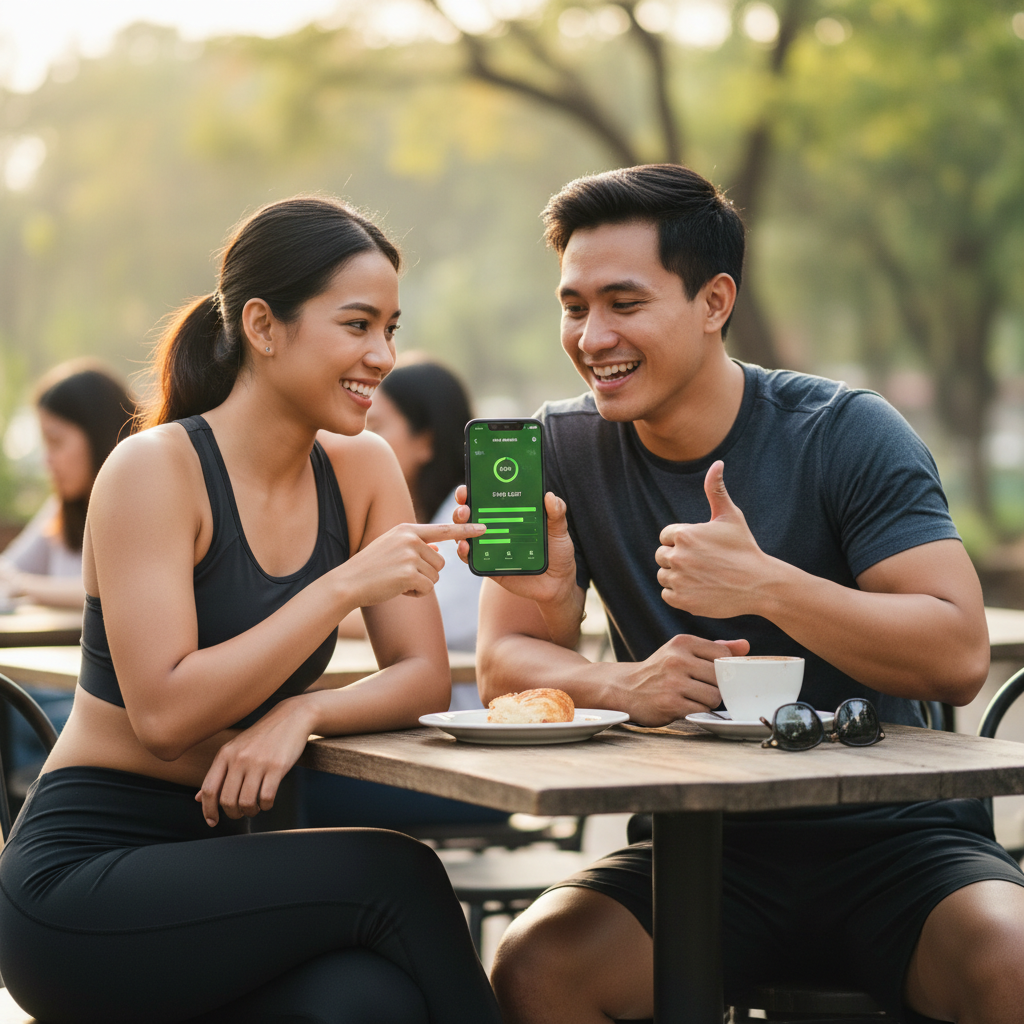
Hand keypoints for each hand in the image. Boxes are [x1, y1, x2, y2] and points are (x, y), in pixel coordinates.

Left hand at [196, 700, 312, 826]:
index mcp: (225, 754)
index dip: (208, 810)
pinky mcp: (277, 766)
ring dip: (250, 811)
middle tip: (240, 812)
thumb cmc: (262, 737)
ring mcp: (258, 762)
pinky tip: (267, 801)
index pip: (209, 789)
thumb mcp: (236, 749)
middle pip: (227, 800)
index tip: (213, 821)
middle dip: (233, 813)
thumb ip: (218, 773)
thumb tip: (199, 798)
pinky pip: (266, 797)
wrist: (291, 717)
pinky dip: (266, 806)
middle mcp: (239, 758)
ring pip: (247, 802)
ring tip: (255, 807)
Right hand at [341, 521, 484, 606]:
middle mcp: (410, 539)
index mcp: (407, 529)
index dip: (466, 530)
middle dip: (426, 574)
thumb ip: (416, 547)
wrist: (348, 583)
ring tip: (397, 581)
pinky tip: (398, 589)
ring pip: (435, 576)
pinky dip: (416, 593)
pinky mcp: (409, 573)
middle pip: (441, 562)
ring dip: (421, 584)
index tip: (484, 528)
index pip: (444, 529)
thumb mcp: (392, 548)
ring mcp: (410, 555)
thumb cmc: (370, 568)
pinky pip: (427, 588)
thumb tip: (439, 550)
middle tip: (401, 575)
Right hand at [452, 487, 578, 605]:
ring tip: (465, 520)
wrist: (557, 583)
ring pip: (465, 533)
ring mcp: (489, 546)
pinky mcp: (487, 565)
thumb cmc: (557, 552)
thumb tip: (550, 496)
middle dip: (462, 506)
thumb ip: (556, 514)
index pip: (487, 498)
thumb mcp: (559, 530)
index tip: (470, 483)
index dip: (474, 489)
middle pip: (470, 514)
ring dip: (460, 526)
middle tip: (465, 506)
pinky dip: (464, 551)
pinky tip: (466, 545)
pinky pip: (470, 557)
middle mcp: (495, 527)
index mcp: (510, 514)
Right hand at [623, 635, 749, 725]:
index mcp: (682, 642)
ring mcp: (673, 682)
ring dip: (708, 701)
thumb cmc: (659, 670)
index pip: (723, 654)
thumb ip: (713, 648)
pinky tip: (684, 706)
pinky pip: (701, 710)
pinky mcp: (670, 703)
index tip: (713, 674)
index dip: (724, 668)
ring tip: (693, 698)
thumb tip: (745, 646)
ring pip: (714, 696)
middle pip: (720, 677)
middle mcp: (677, 659)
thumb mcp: (681, 652)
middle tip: (701, 688)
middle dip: (716, 686)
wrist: (625, 688)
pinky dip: (697, 711)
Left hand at [655, 461, 773, 618]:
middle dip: (678, 557)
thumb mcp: (731, 516)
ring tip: (701, 576)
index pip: (666, 536)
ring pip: (663, 575)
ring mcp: (679, 580)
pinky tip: (698, 589)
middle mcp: (678, 557)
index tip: (701, 547)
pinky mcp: (682, 600)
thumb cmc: (744, 548)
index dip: (682, 541)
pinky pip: (667, 594)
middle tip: (702, 563)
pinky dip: (679, 593)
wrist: (759, 584)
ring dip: (676, 576)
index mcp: (684, 534)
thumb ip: (716, 489)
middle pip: (662, 555)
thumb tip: (717, 463)